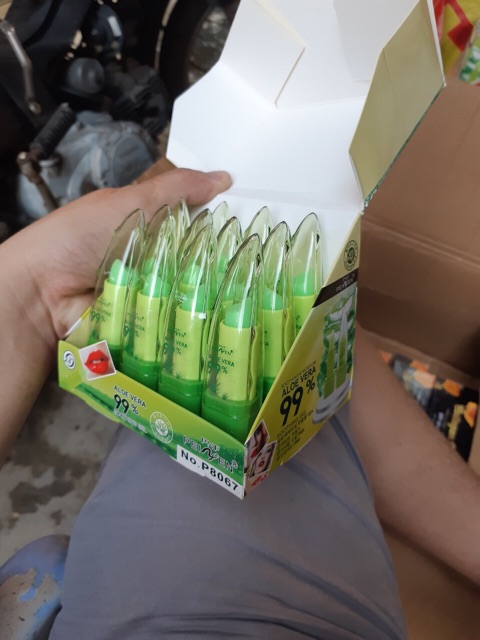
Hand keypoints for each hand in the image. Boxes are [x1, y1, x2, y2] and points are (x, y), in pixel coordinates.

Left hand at [0, 168, 230, 463]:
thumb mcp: (128, 202)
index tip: (258, 232)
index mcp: (148, 227)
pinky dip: (193, 321)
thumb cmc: (78, 238)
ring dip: (211, 295)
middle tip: (264, 269)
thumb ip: (176, 189)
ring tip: (253, 296)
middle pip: (198, 262)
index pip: (195, 226)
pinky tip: (224, 319)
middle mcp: (154, 261)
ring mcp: (152, 295)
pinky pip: (178, 322)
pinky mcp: (149, 324)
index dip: (221, 227)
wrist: (41, 294)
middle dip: (223, 266)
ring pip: (193, 294)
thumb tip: (226, 178)